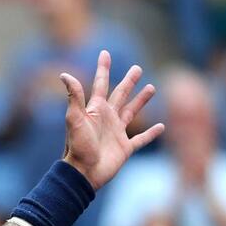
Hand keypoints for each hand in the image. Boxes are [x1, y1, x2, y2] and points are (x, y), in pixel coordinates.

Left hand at [58, 50, 163, 189]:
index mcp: (96, 110)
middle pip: (120, 95)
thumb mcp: (75, 118)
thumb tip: (64, 74)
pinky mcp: (125, 148)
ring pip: (132, 112)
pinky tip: (161, 127)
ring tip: (151, 87)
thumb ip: (74, 96)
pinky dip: (151, 133)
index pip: (101, 84)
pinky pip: (141, 139)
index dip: (103, 68)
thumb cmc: (78, 146)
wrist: (83, 172)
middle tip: (137, 68)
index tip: (104, 53)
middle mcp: (107, 118)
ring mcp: (116, 133)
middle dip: (128, 81)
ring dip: (141, 101)